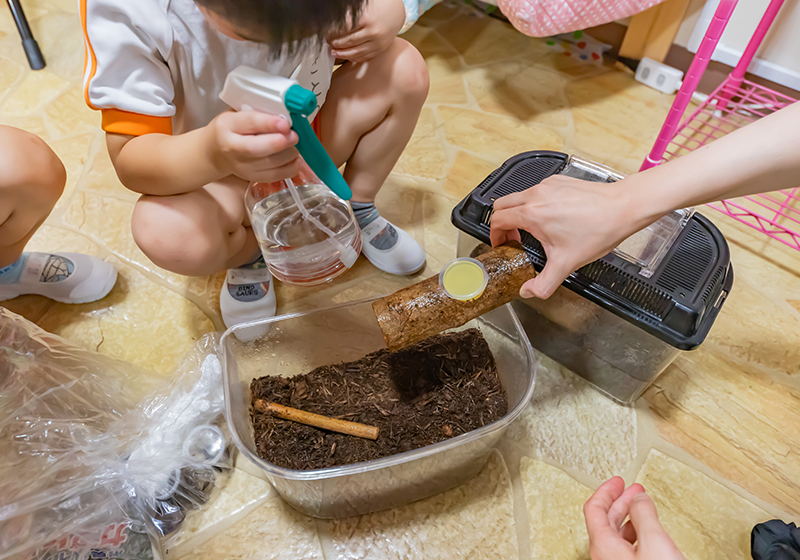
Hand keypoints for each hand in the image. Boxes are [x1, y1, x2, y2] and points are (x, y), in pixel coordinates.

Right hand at [209, 111, 299, 182]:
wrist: (214, 152)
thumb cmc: (231, 129)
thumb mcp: (237, 114)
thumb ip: (258, 113)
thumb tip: (287, 113)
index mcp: (227, 125)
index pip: (248, 123)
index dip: (268, 123)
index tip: (285, 123)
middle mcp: (232, 148)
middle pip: (256, 149)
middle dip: (280, 142)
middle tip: (294, 136)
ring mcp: (242, 166)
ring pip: (270, 164)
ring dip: (289, 154)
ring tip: (296, 144)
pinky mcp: (252, 177)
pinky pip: (276, 176)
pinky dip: (291, 167)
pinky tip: (296, 158)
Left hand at [329, 0, 405, 61]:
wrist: (396, 11)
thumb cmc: (378, 5)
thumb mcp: (362, 6)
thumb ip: (348, 14)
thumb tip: (333, 23)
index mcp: (367, 19)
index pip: (343, 29)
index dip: (332, 32)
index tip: (325, 32)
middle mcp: (373, 32)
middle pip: (348, 42)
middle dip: (335, 43)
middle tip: (328, 42)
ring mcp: (378, 42)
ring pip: (355, 52)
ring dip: (342, 53)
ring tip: (334, 51)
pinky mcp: (380, 49)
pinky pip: (364, 56)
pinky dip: (353, 57)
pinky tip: (346, 55)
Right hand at [490, 175, 645, 298]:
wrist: (622, 208)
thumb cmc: (598, 230)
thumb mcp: (566, 264)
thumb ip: (543, 284)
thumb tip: (528, 292)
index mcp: (532, 214)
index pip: (497, 219)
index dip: (494, 235)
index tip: (503, 244)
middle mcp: (536, 195)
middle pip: (502, 204)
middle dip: (502, 222)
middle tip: (512, 237)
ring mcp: (548, 185)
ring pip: (519, 196)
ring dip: (518, 212)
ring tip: (532, 229)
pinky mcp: (559, 181)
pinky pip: (537, 191)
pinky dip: (535, 204)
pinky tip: (551, 218)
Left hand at [584, 477, 685, 559]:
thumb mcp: (654, 540)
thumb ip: (644, 514)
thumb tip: (638, 497)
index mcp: (603, 544)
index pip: (594, 508)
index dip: (606, 491)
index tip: (619, 481)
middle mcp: (604, 556)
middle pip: (605, 521)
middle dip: (621, 501)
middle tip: (634, 490)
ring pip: (617, 535)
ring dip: (630, 517)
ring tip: (644, 508)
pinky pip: (626, 548)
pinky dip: (636, 533)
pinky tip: (649, 534)